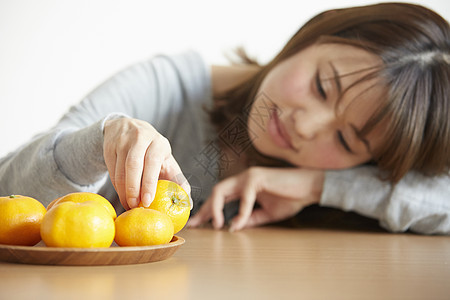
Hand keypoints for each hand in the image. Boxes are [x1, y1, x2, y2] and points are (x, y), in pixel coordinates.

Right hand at [103, 118, 190, 209]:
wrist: (127, 127)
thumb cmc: (153, 151)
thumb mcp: (167, 160)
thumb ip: (178, 180)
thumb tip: (188, 204)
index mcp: (158, 142)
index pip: (153, 161)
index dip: (149, 182)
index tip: (147, 201)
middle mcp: (140, 138)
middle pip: (134, 164)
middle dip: (133, 188)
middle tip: (134, 206)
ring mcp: (122, 141)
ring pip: (120, 170)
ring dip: (123, 191)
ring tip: (128, 205)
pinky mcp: (109, 147)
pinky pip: (111, 170)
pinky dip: (116, 186)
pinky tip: (122, 195)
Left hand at [188, 167, 323, 230]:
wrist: (309, 189)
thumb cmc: (290, 198)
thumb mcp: (266, 214)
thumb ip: (249, 218)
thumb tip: (232, 227)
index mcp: (243, 187)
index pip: (220, 197)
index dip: (208, 210)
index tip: (198, 224)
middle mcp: (242, 178)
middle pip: (215, 192)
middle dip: (204, 208)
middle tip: (195, 224)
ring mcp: (248, 176)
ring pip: (222, 190)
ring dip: (216, 208)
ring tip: (216, 225)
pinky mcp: (257, 177)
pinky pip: (244, 196)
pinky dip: (241, 211)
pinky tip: (238, 223)